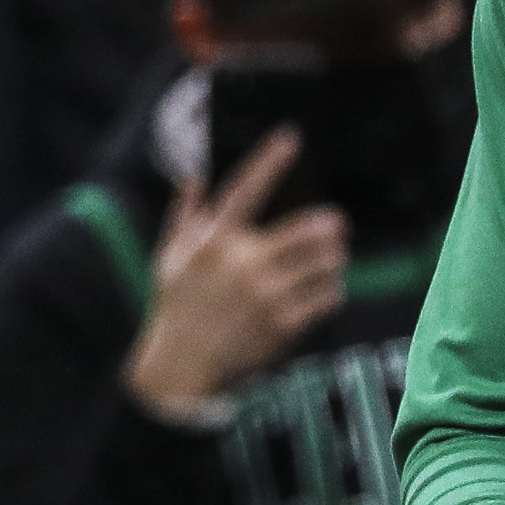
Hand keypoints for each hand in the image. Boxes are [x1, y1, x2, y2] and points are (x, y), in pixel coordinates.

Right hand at [123, 130, 348, 415]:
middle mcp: (242, 262)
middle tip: (335, 227)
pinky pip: (327, 297)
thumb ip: (183, 216)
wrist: (179, 368)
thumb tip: (190, 177)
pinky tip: (323, 294)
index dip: (269, 160)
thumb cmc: (173, 308)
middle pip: (310, 229)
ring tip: (331, 261)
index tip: (291, 136)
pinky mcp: (282, 323)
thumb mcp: (168, 259)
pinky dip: (331, 292)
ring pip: (326, 263)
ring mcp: (265, 293)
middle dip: (330, 226)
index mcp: (213, 241)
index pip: (245, 190)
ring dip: (334, 259)